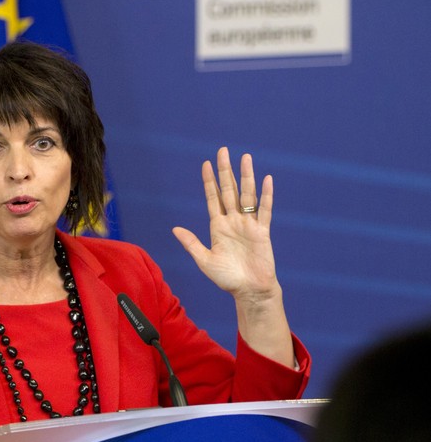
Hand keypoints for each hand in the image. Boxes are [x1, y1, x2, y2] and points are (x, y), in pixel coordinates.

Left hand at [172, 147, 292, 365]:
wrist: (249, 291)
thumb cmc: (227, 278)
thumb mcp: (204, 260)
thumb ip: (191, 243)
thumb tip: (175, 228)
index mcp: (217, 227)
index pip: (212, 198)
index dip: (209, 182)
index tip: (206, 164)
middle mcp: (233, 222)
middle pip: (229, 190)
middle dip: (225, 171)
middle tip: (223, 151)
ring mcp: (248, 225)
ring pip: (247, 195)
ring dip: (246, 176)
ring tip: (245, 158)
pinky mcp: (262, 232)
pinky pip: (264, 210)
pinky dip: (266, 195)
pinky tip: (266, 180)